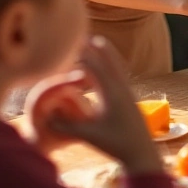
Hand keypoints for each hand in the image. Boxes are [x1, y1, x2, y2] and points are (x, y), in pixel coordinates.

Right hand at [27, 37, 163, 175]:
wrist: (143, 153)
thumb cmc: (116, 145)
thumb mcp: (89, 136)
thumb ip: (66, 126)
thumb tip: (45, 117)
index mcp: (112, 93)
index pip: (94, 68)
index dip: (80, 55)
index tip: (69, 45)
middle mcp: (122, 89)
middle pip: (109, 61)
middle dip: (96, 47)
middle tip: (84, 33)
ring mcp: (129, 93)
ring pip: (118, 66)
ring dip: (107, 53)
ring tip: (98, 41)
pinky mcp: (131, 98)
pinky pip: (121, 74)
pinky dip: (113, 65)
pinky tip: (109, 65)